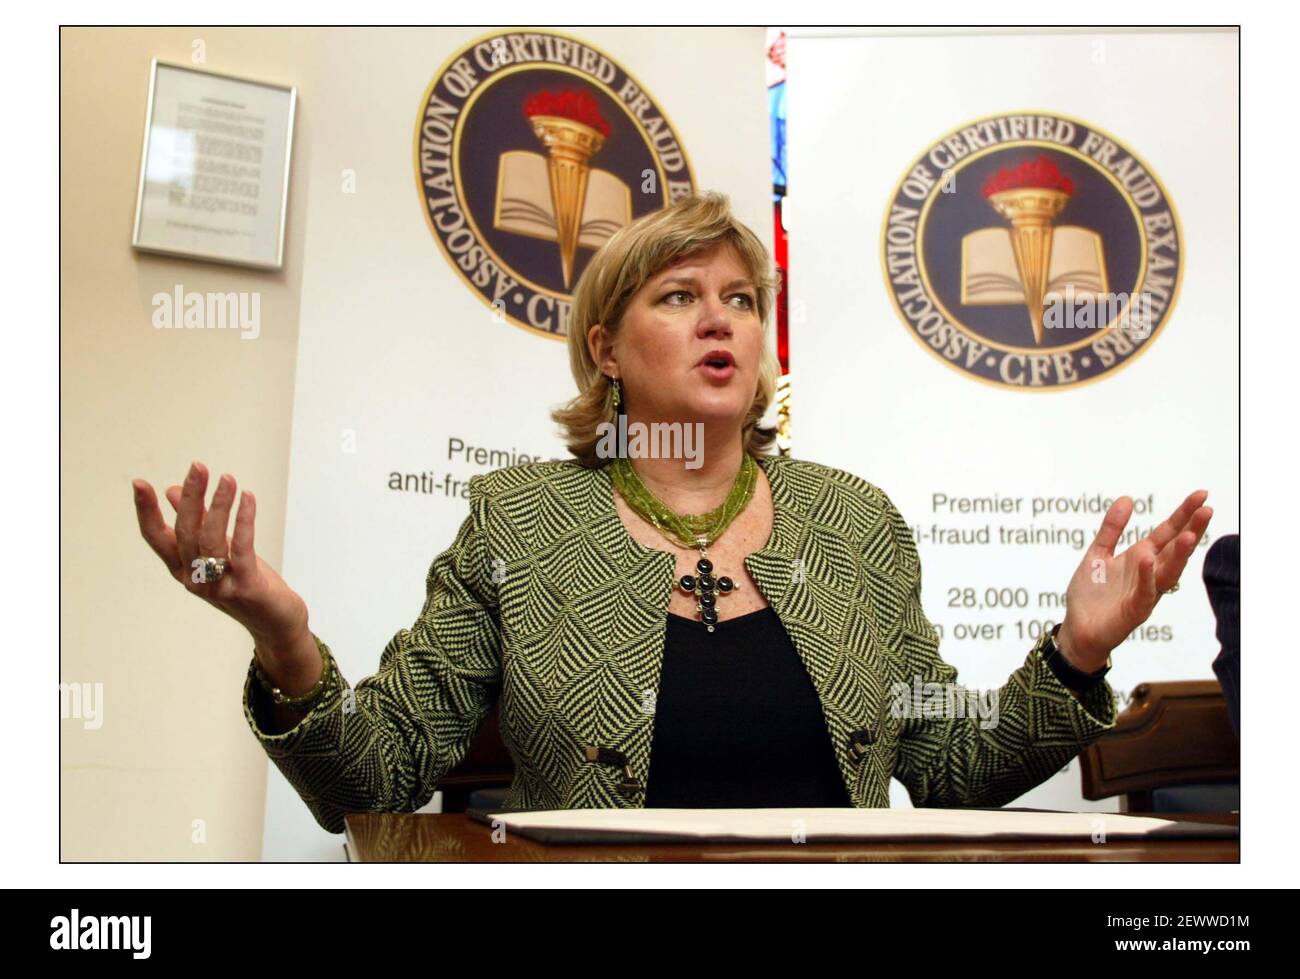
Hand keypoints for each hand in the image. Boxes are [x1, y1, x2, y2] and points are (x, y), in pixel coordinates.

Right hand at [132, 461, 318, 684]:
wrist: (275, 621)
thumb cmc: (244, 581)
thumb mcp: (217, 549)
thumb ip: (196, 523)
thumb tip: (172, 491)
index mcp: (182, 567)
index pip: (155, 537)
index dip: (146, 511)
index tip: (139, 483)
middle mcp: (194, 578)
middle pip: (185, 532)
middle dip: (190, 497)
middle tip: (198, 467)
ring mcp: (218, 585)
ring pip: (210, 540)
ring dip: (218, 506)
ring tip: (227, 479)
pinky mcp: (244, 587)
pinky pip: (241, 549)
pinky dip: (243, 521)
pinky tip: (247, 499)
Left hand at [1058, 490, 1213, 671]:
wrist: (1078, 629)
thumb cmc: (1091, 594)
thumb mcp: (1098, 554)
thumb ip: (1112, 529)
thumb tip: (1127, 498)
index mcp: (1142, 558)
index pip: (1168, 533)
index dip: (1183, 515)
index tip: (1201, 495)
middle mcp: (1149, 574)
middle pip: (1175, 550)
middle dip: (1191, 530)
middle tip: (1207, 510)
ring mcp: (1145, 593)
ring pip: (1168, 572)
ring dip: (1179, 554)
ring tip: (1189, 534)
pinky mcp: (1134, 611)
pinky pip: (1144, 592)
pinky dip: (1147, 577)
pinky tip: (1149, 559)